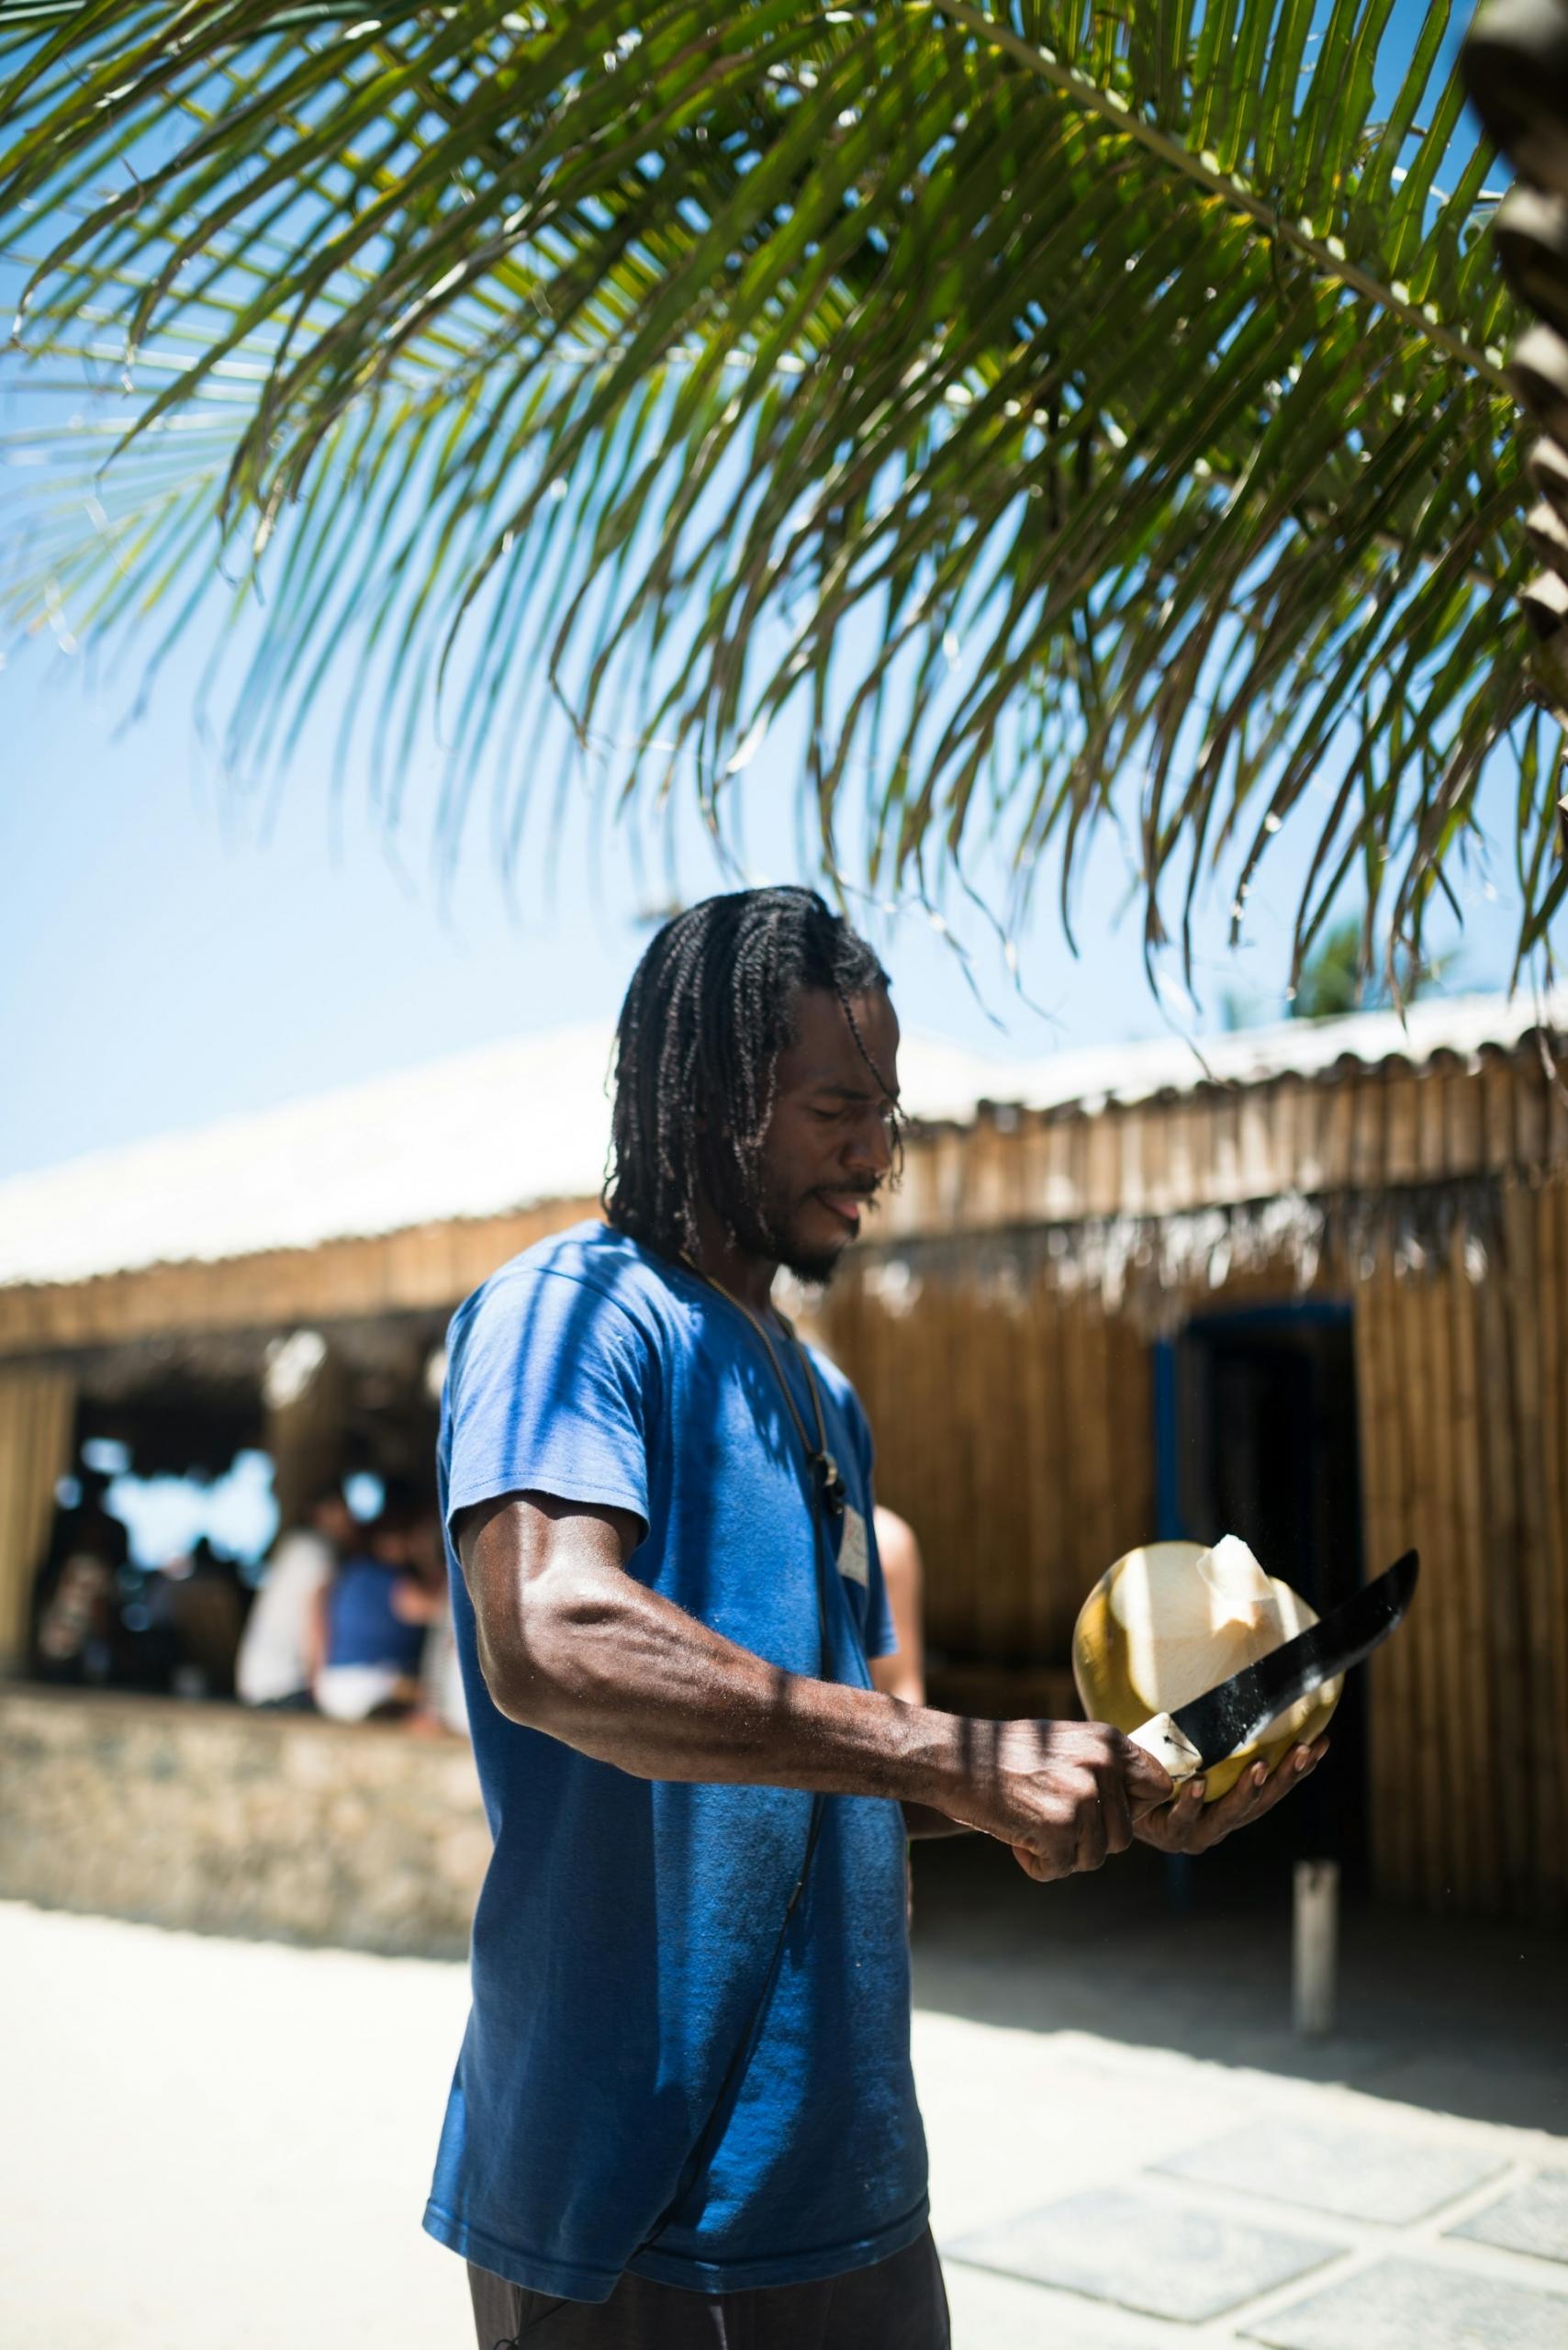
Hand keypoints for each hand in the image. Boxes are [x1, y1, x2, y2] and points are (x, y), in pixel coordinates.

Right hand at [942, 1718, 1173, 1881]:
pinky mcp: (1057, 1828)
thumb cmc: (1005, 1754)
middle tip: (1050, 1821)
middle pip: (1124, 1835)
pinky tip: (1015, 1839)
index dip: (1135, 1807)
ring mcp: (1081, 1798)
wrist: (954, 1758)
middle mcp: (1101, 1766)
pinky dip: (1038, 1864)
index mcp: (1108, 1742)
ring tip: (1029, 1825)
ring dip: (1062, 1853)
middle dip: (1089, 1840)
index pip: (1159, 1786)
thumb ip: (1105, 1767)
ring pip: (1094, 1856)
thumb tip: (1152, 1795)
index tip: (1105, 1811)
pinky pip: (1061, 1868)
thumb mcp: (1067, 1744)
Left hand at [1133, 1737, 1328, 1854]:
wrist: (1115, 1791)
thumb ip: (1215, 1726)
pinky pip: (1182, 1818)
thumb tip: (1241, 1665)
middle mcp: (1223, 1821)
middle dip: (1285, 1777)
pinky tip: (1200, 1783)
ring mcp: (1198, 1832)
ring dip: (1247, 1791)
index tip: (1322, 1741)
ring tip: (1260, 1766)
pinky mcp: (1169, 1834)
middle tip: (1302, 1750)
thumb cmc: (1156, 1764)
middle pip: (1263, 1802)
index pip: (1276, 1784)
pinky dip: (1193, 1802)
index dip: (1300, 1767)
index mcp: (1234, 1802)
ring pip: (1230, 1815)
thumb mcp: (1191, 1744)